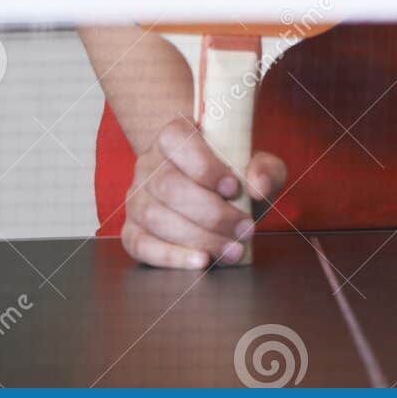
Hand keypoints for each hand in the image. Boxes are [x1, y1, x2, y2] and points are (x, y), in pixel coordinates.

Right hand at [121, 113, 286, 268]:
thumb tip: (258, 187)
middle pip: (169, 187)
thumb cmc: (233, 178)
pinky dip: (170, 257)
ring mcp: (136, 199)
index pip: (177, 141)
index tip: (234, 188)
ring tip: (233, 250)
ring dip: (199, 238)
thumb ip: (265, 169)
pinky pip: (140, 246)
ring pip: (156, 218)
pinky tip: (201, 262)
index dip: (204, 166)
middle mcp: (148, 164)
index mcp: (173, 135)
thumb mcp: (255, 166)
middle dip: (211, 213)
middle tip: (245, 229)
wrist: (213, 195)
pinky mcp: (131, 231)